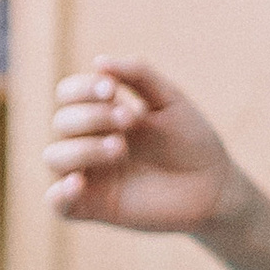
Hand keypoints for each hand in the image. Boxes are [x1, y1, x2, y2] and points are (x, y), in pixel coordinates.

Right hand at [44, 57, 244, 233]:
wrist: (214, 187)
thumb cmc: (192, 142)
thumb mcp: (170, 101)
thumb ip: (139, 76)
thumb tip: (98, 61)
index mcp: (103, 116)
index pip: (68, 95)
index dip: (81, 88)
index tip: (112, 90)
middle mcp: (89, 143)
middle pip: (61, 122)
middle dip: (91, 116)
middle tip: (129, 120)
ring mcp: (89, 177)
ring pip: (54, 157)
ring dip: (82, 148)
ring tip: (120, 148)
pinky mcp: (93, 209)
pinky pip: (58, 204)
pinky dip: (59, 193)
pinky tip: (77, 183)